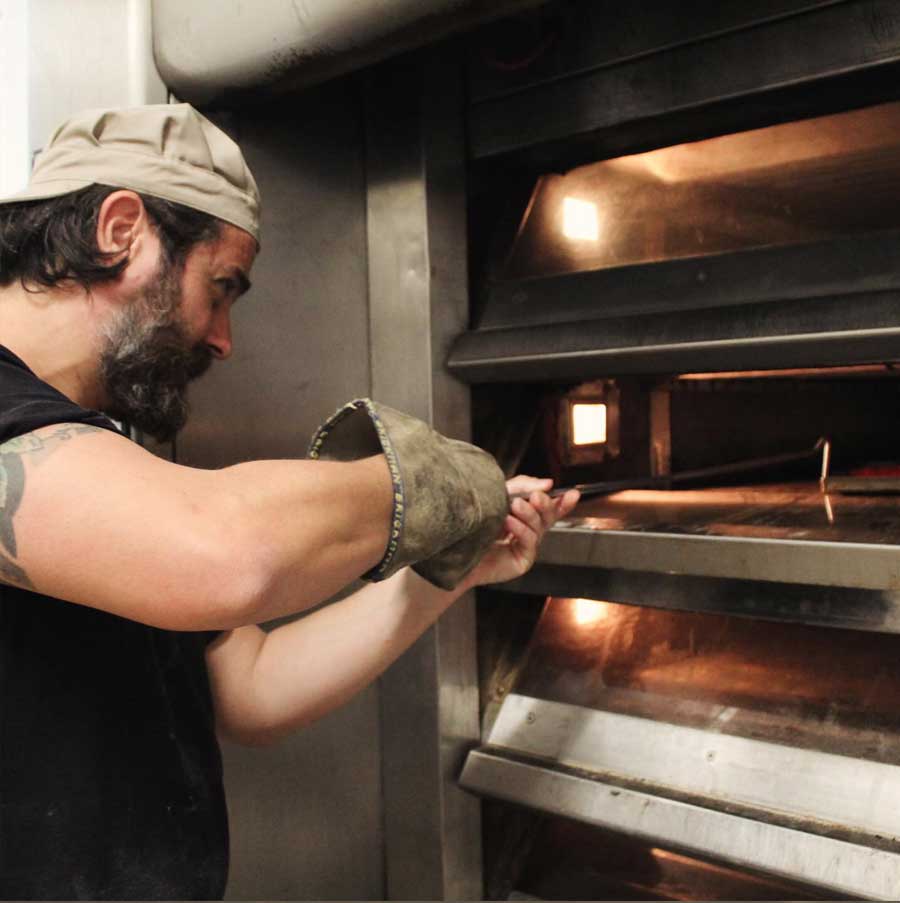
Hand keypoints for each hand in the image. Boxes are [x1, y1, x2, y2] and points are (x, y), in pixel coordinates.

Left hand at [461, 475, 579, 589]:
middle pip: (547, 517)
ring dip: (529, 514)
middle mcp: (527, 533)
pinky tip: (509, 521)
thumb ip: (522, 487)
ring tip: (515, 505)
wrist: (454, 548)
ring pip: (539, 527)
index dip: (562, 502)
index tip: (573, 493)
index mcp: (523, 518)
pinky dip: (521, 529)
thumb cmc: (473, 521)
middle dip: (546, 504)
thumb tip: (548, 483)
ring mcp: (526, 548)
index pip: (547, 509)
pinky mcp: (522, 561)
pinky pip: (529, 541)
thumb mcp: (498, 495)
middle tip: (537, 497)